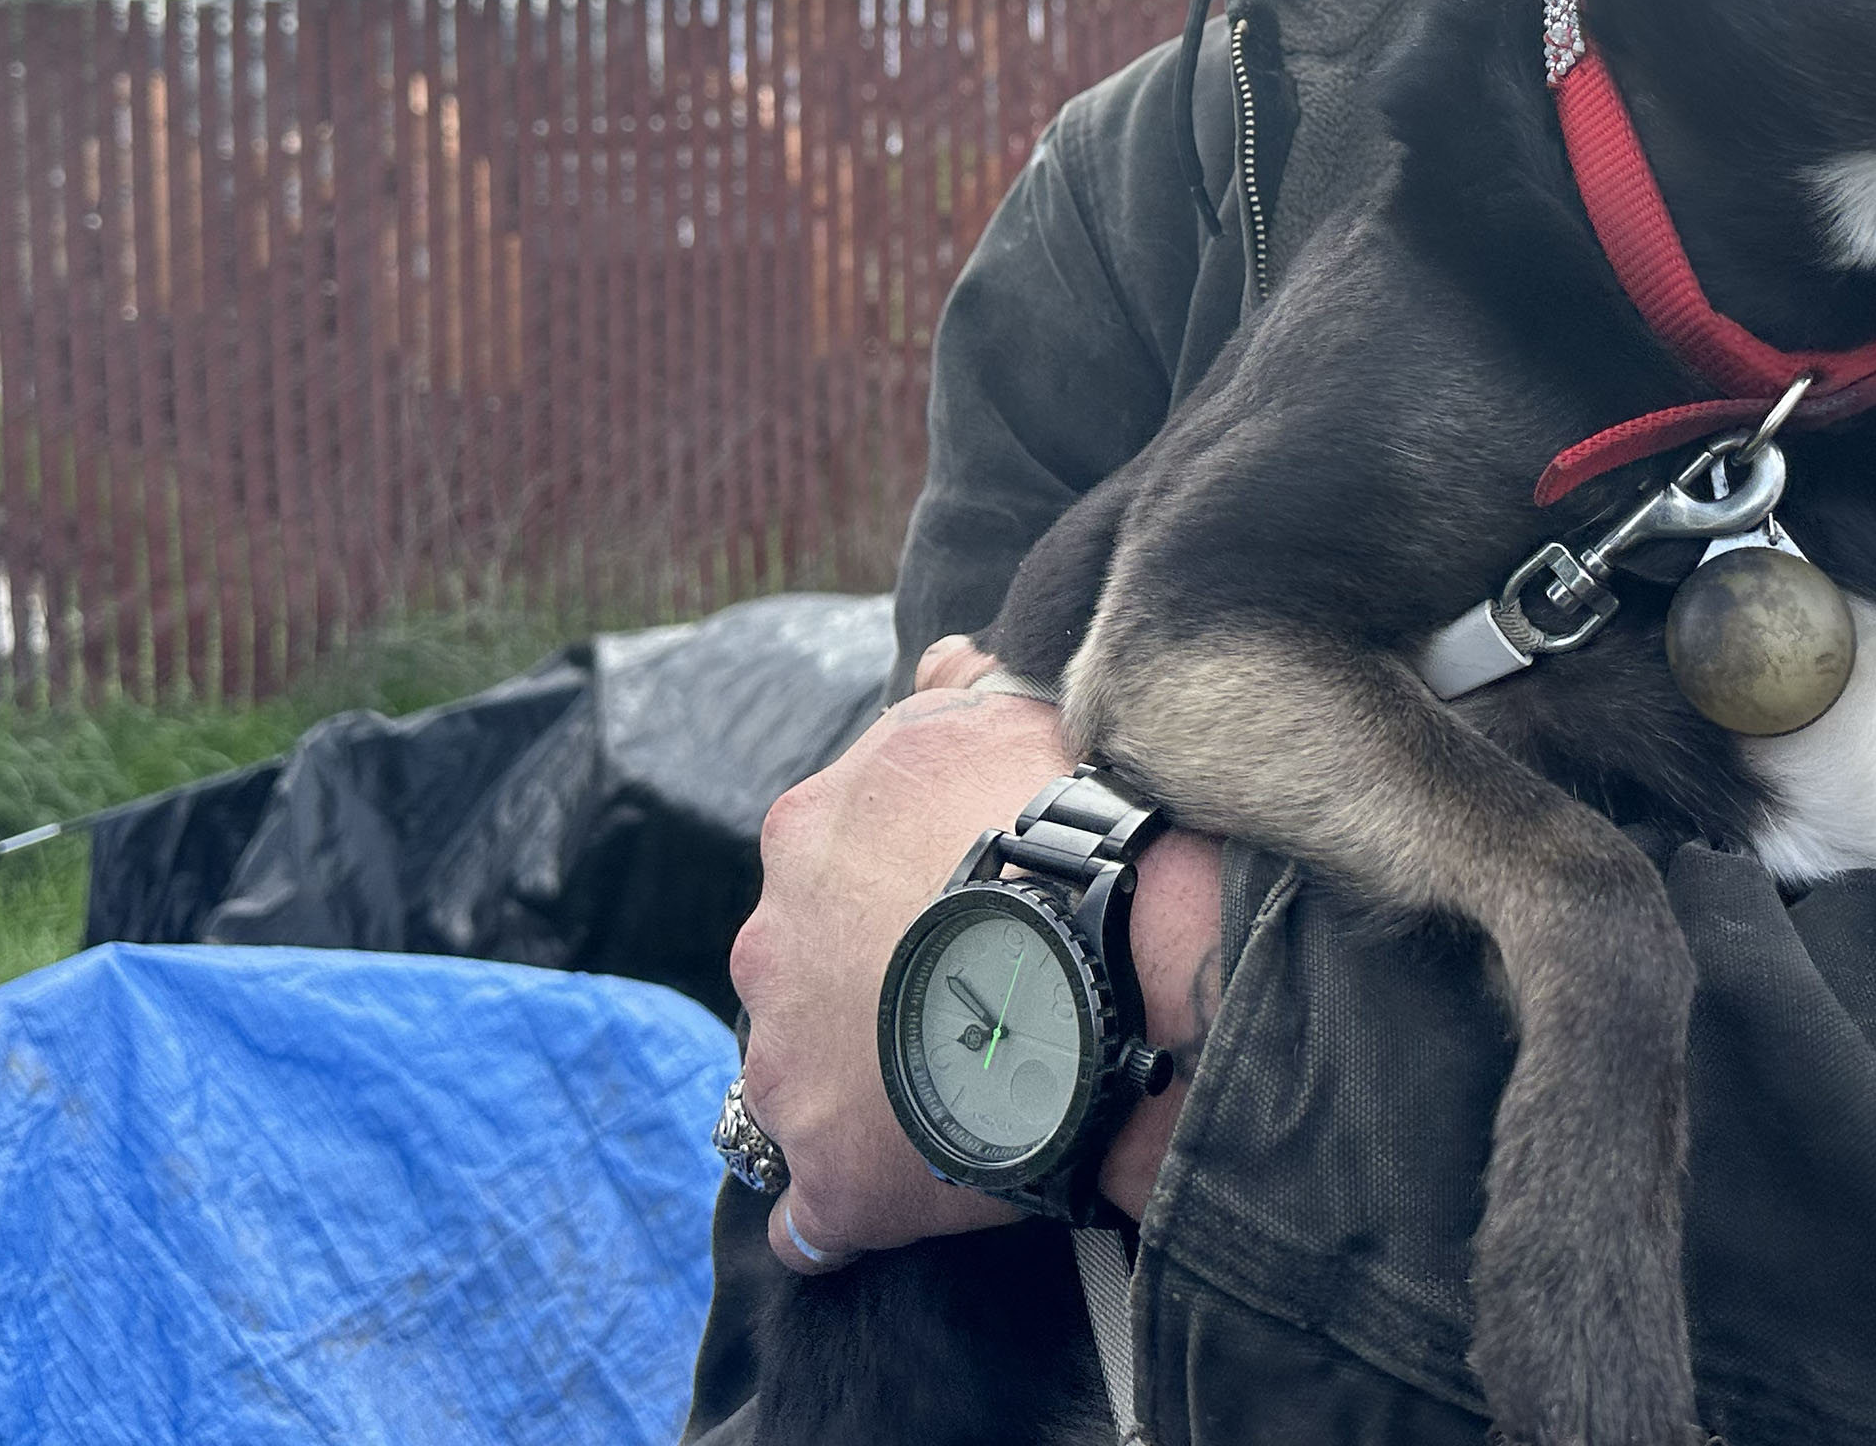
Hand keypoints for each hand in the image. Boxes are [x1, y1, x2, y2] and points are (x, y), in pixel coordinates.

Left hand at [727, 634, 1223, 1274]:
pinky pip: (812, 1215)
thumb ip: (961, 688)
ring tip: (958, 1103)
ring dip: (860, 1090)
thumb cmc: (1068, 818)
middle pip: (803, 971)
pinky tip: (898, 1208)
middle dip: (865, 986)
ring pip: (800, 1084)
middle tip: (970, 1000)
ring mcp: (789, 1064)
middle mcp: (771, 944)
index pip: (829, 864)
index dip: (895, 891)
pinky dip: (843, 1214)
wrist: (1104, 948)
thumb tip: (944, 659)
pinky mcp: (828, 1172)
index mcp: (808, 832)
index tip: (958, 910)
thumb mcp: (1012, 714)